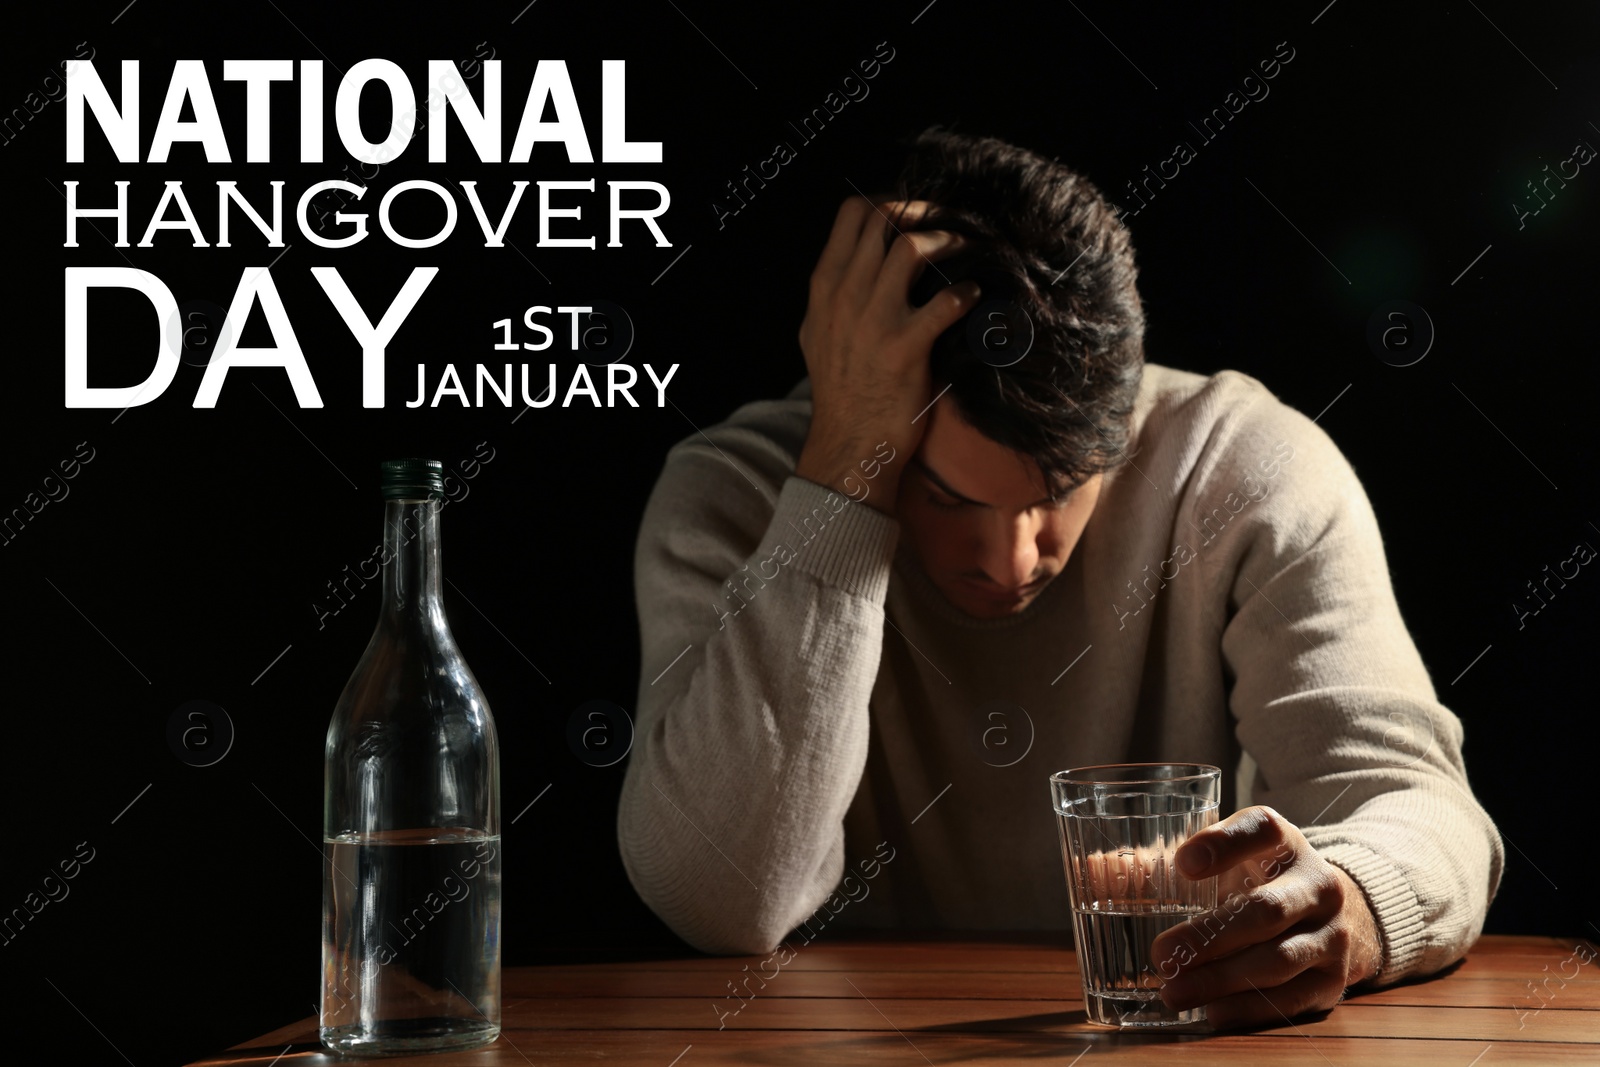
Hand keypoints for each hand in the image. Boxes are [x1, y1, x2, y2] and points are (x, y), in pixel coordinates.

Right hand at [793, 196, 980, 513]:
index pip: (852, 212)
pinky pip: (945, 302)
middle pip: (885, 218)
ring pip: (912, 247)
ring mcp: (874, 319)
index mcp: (826, 285)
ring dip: (948, 240)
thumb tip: (851, 261)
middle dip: (925, 211)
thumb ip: (831, 293)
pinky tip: (972, 298)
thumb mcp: (815, 332)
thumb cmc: (838, 388)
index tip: (915, 212)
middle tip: (951, 222)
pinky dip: (965, 294)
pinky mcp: (905, 348)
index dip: (890, 200)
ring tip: (966, 250)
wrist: (848, 441)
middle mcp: (846, 293)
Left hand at [1150, 805, 1383, 1028]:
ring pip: (1277, 959)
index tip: (1182, 863)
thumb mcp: (1220, 861)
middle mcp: (1316, 883)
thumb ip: (1157, 864)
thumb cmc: (1254, 882)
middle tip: (1159, 954)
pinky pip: (1292, 999)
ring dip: (1221, 979)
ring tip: (1173, 991)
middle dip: (1209, 936)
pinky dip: (1249, 1009)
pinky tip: (1212, 1013)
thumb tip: (1091, 870)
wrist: (1335, 918)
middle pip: (1265, 909)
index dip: (1224, 843)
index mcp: (1282, 841)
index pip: (1260, 829)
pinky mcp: (1334, 980)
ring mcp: (1332, 934)